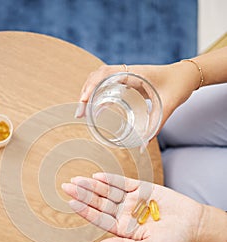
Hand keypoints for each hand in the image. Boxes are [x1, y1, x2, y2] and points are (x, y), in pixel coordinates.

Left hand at [62, 173, 203, 241]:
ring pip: (107, 191)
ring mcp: (131, 200)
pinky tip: (97, 176)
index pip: (99, 218)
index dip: (85, 211)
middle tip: (66, 187)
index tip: (71, 203)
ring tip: (77, 180)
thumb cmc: (172, 241)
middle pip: (99, 203)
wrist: (193, 224)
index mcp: (122, 229)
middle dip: (83, 195)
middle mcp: (123, 213)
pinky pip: (123, 182)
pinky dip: (111, 179)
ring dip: (93, 185)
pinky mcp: (141, 188)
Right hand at [75, 63, 198, 130]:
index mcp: (134, 73)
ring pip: (99, 79)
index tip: (84, 102)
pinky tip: (96, 108)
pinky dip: (98, 93)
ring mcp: (126, 75)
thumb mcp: (167, 106)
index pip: (105, 74)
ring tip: (83, 111)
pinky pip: (107, 84)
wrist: (187, 75)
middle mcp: (127, 71)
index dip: (91, 87)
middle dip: (85, 93)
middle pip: (97, 76)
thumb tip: (142, 147)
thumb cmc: (178, 86)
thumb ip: (155, 127)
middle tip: (79, 113)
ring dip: (89, 92)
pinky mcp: (127, 80)